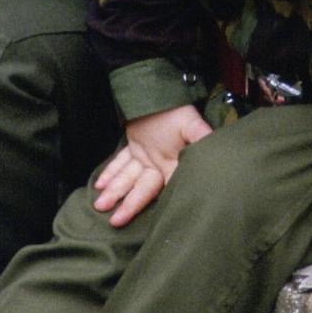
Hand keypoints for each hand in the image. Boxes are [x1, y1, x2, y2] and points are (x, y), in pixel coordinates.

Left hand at [93, 103, 211, 226]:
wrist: (163, 90)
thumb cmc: (178, 110)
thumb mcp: (192, 126)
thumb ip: (201, 139)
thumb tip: (211, 151)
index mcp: (176, 164)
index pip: (166, 189)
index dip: (156, 205)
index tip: (147, 221)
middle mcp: (160, 165)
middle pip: (143, 189)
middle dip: (129, 205)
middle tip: (115, 222)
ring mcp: (146, 157)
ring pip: (128, 178)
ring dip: (114, 192)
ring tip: (100, 206)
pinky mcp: (135, 147)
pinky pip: (120, 162)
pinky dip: (110, 172)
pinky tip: (99, 185)